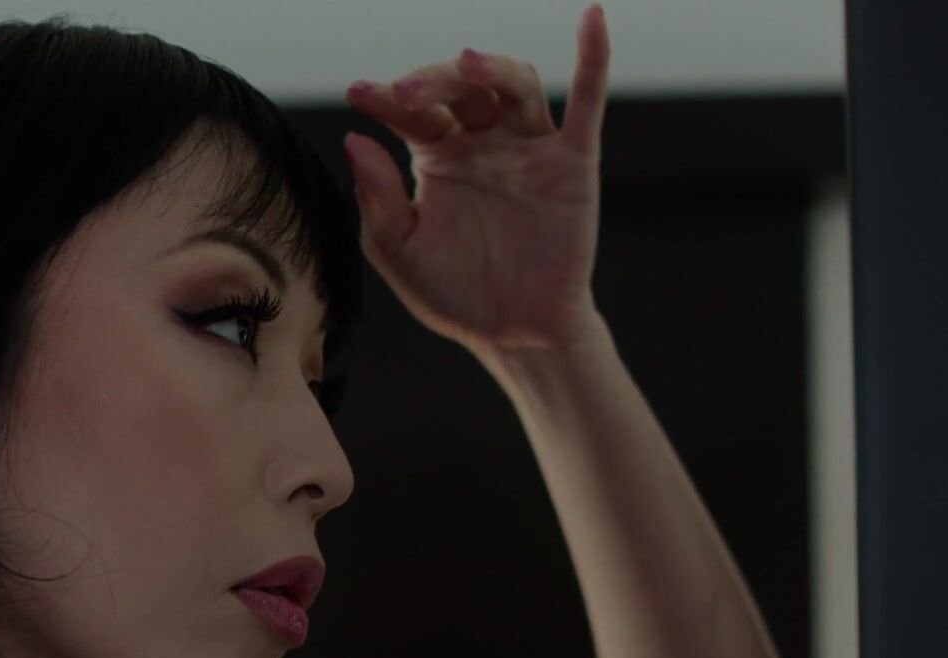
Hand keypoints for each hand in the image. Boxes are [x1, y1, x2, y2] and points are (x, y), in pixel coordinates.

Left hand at [342, 4, 610, 356]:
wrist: (514, 335)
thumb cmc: (453, 294)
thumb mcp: (400, 251)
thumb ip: (376, 199)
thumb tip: (354, 140)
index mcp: (438, 157)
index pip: (412, 111)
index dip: (386, 97)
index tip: (360, 92)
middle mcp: (484, 143)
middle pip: (462, 88)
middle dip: (432, 80)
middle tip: (407, 89)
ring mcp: (530, 148)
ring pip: (514, 86)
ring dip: (491, 68)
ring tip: (466, 64)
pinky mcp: (573, 164)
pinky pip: (587, 105)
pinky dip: (593, 59)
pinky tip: (593, 19)